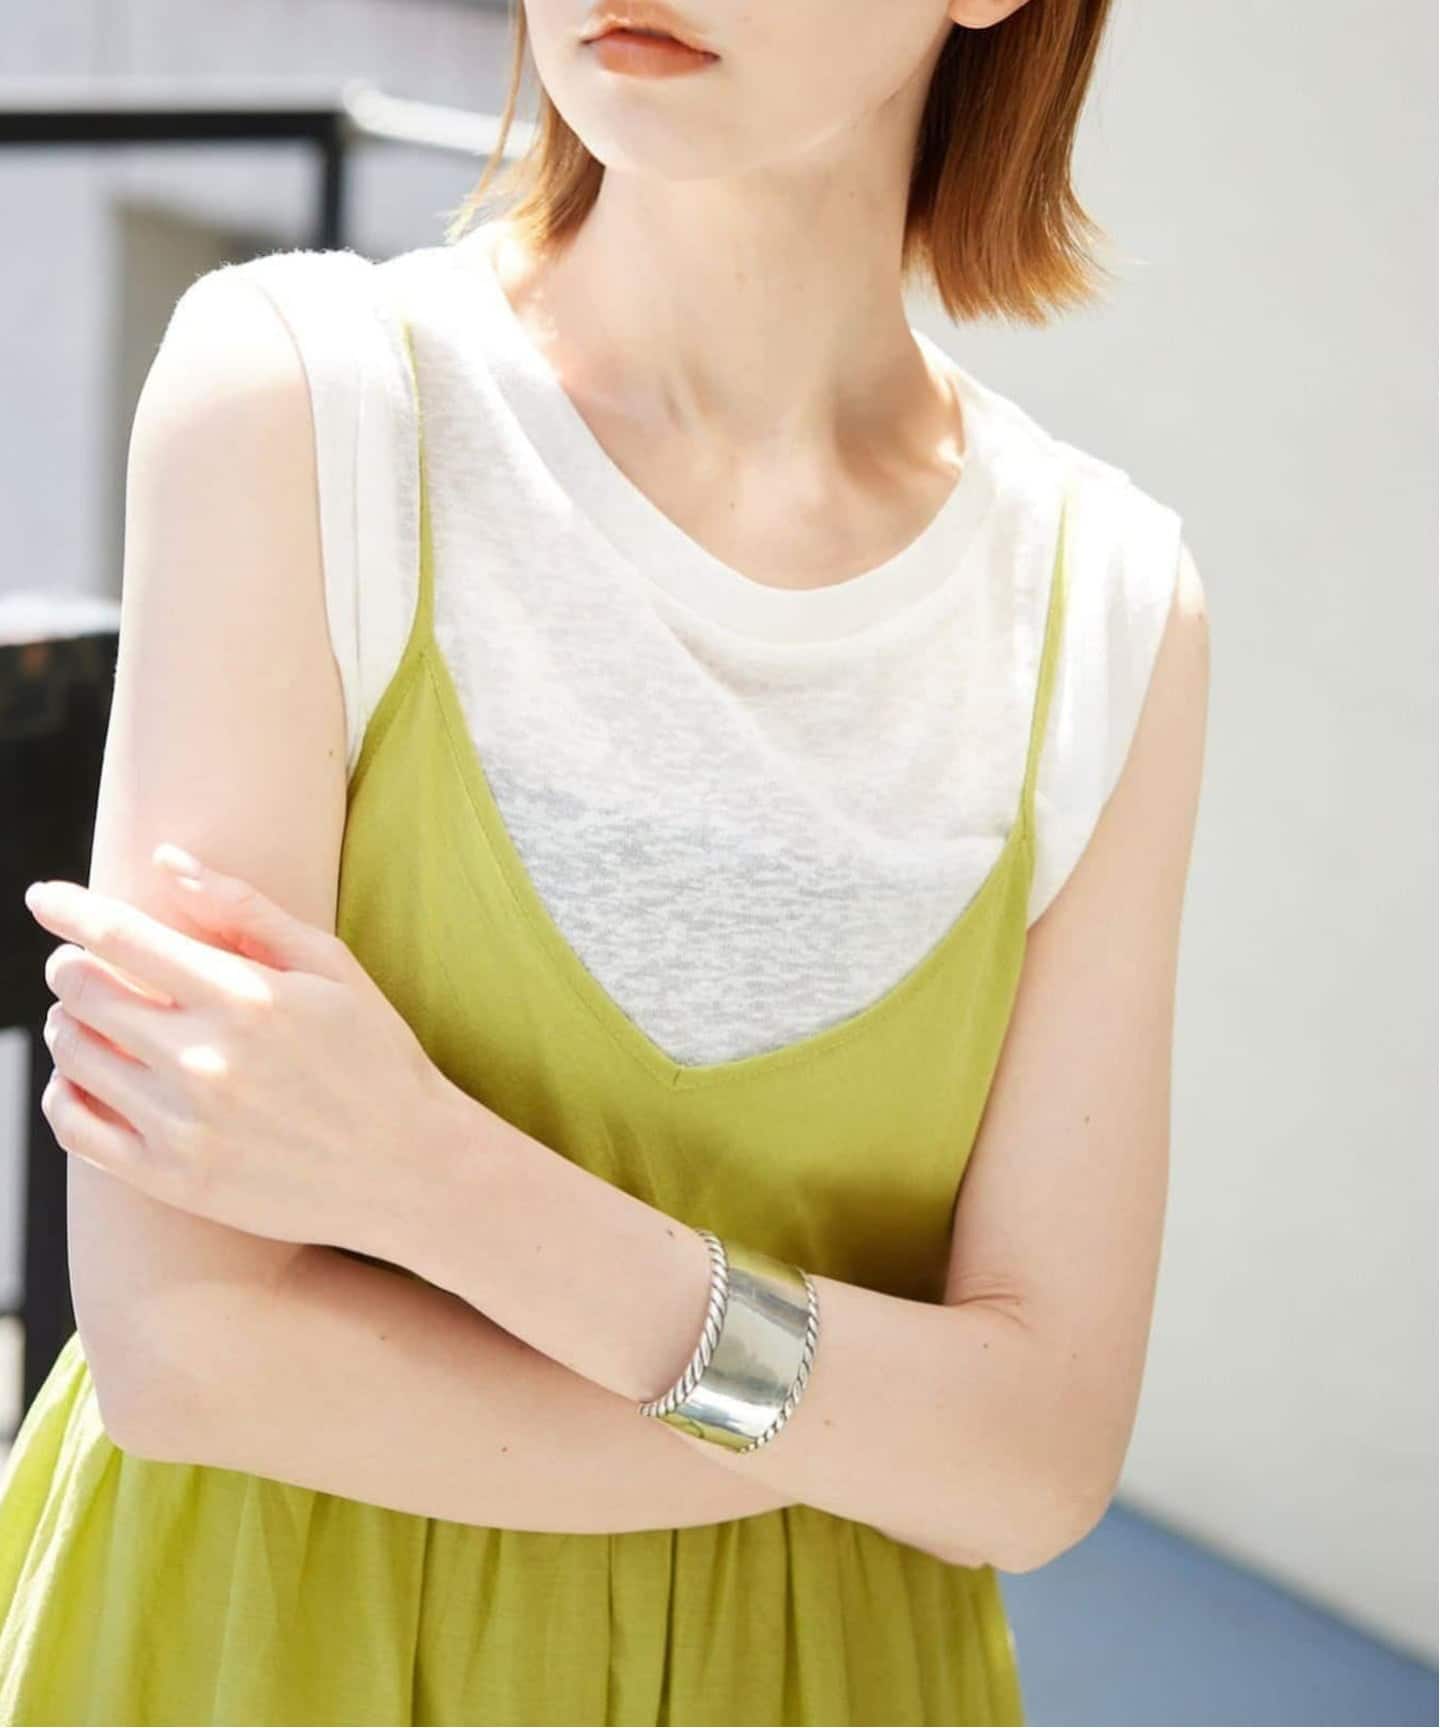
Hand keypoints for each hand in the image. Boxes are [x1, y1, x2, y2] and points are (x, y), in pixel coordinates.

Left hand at [25, 842, 444, 1258]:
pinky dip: (64, 1092)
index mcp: (246, 998)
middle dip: (73, 965)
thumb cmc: (376, 1057)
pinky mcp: (173, 1179)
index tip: (45, 897)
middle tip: (89, 964)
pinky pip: (75, 1126)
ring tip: (98, 1020)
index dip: (70, 909)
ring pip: (72, 1053)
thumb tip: (165, 859)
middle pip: (83, 990)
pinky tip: (89, 1077)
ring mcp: (184, 1126)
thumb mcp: (331, 967)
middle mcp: (206, 1062)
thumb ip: (246, 910)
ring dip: (70, 1024)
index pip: (121, 937)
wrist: (410, 1169)